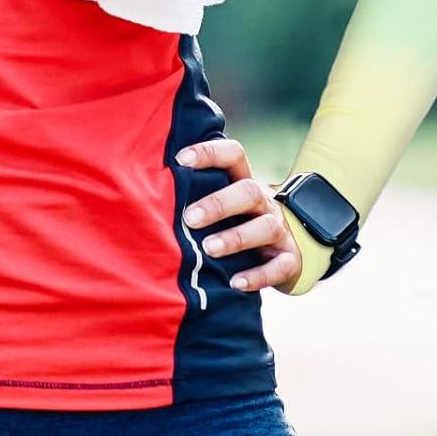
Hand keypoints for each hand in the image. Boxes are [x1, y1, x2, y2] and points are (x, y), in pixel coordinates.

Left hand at [175, 136, 304, 292]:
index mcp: (243, 181)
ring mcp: (279, 230)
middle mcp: (264, 202)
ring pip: (265, 227)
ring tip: (209, 249)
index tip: (180, 160)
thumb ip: (194, 194)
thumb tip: (145, 189)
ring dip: (236, 238)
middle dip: (219, 204)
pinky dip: (258, 276)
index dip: (210, 153)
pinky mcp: (290, 259)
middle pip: (249, 191)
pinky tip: (236, 283)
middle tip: (190, 218)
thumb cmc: (235, 223)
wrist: (282, 251)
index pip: (234, 155)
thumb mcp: (221, 204)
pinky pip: (280, 266)